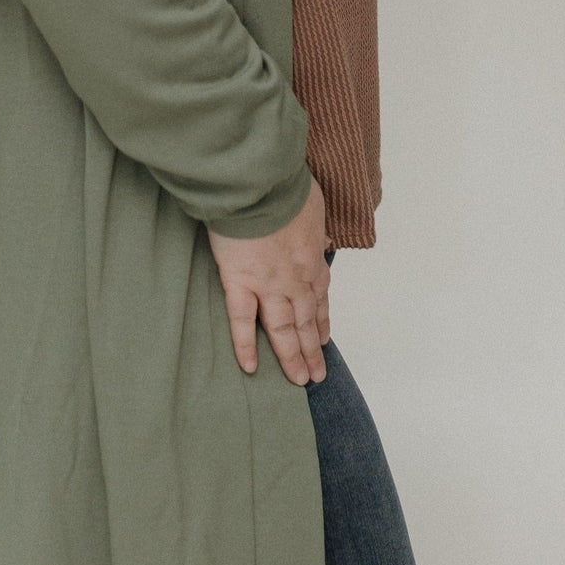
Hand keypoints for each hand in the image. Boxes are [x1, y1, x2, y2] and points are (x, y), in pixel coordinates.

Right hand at [206, 178, 330, 384]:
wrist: (260, 184)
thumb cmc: (285, 189)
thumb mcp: (315, 207)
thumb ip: (317, 229)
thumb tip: (323, 238)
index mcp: (313, 260)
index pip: (321, 299)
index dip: (323, 323)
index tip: (325, 341)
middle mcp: (296, 279)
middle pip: (306, 322)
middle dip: (312, 350)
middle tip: (315, 376)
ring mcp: (269, 284)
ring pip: (282, 329)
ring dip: (291, 356)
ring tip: (297, 380)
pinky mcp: (240, 281)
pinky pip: (242, 320)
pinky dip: (246, 345)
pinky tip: (250, 367)